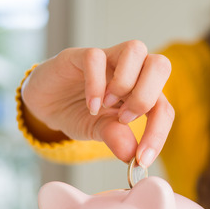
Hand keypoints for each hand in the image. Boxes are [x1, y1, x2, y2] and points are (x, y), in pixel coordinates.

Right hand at [20, 40, 173, 166]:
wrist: (46, 104)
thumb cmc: (80, 113)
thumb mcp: (99, 131)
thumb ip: (116, 138)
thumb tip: (131, 156)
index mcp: (143, 91)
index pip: (163, 107)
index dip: (158, 133)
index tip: (142, 158)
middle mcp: (132, 70)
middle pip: (160, 65)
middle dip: (147, 96)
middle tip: (125, 119)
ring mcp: (108, 59)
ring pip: (135, 50)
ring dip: (125, 83)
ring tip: (107, 106)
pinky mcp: (80, 55)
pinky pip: (95, 57)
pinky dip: (95, 84)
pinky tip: (91, 105)